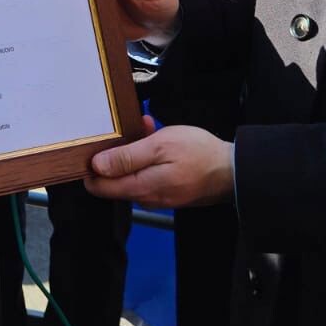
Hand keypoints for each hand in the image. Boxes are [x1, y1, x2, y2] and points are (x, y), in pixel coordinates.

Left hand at [84, 116, 233, 208]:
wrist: (234, 170)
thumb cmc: (198, 154)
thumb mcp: (159, 146)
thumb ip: (126, 158)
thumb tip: (96, 167)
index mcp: (140, 188)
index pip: (99, 187)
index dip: (91, 166)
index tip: (97, 145)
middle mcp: (146, 199)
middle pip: (115, 180)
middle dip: (117, 152)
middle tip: (130, 128)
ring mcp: (158, 198)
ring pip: (132, 174)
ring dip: (134, 151)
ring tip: (147, 127)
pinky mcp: (169, 193)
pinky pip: (148, 175)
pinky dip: (148, 158)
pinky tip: (157, 138)